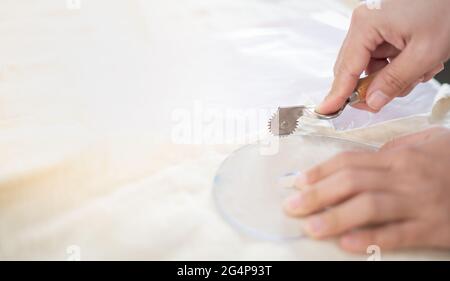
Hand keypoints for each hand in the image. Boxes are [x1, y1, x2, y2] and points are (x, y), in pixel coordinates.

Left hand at [284, 127, 449, 252]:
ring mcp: (418, 203)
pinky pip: (397, 234)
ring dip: (336, 217)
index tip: (298, 182)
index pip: (349, 162)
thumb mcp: (424, 146)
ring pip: (370, 207)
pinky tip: (348, 244)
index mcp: (399, 157)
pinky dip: (371, 239)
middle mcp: (405, 177)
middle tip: (292, 206)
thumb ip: (391, 151)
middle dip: (317, 194)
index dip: (320, 172)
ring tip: (311, 228)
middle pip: (352, 182)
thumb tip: (355, 161)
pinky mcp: (432, 228)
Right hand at [317, 0, 449, 113]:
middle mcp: (365, 22)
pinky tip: (420, 61)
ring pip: (372, 65)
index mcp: (366, 24)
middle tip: (391, 97)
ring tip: (421, 70)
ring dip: (393, 76)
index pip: (346, 69)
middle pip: (356, 68)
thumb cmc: (445, 6)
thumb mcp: (424, 52)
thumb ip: (395, 81)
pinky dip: (399, 64)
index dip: (337, 94)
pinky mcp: (385, 25)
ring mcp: (374, 23)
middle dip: (376, 85)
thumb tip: (372, 101)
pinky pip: (382, 55)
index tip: (326, 111)